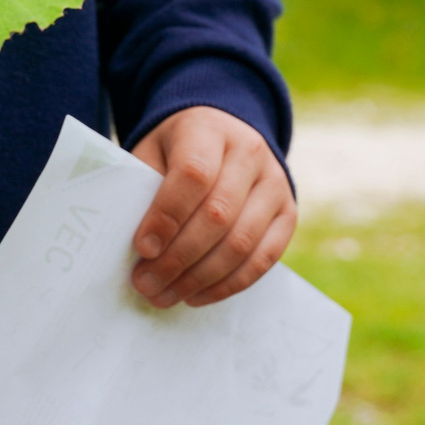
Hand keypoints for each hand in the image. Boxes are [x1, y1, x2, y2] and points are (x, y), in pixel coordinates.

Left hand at [128, 106, 296, 308]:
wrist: (222, 133)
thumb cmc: (175, 149)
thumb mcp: (152, 151)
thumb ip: (144, 188)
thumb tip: (137, 248)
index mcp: (208, 129)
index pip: (193, 174)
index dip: (167, 216)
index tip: (142, 248)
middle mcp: (249, 152)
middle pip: (218, 215)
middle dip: (178, 258)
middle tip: (145, 284)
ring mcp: (274, 183)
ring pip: (242, 242)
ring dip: (200, 278)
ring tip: (165, 295)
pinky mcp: (287, 213)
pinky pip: (264, 258)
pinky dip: (228, 285)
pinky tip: (196, 295)